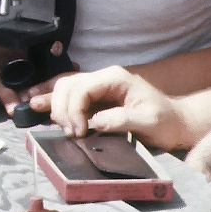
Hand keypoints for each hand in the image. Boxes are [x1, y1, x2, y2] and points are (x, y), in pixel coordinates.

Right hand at [33, 68, 192, 150]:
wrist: (176, 122)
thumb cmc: (165, 121)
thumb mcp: (148, 121)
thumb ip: (121, 120)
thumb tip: (95, 122)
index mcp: (115, 78)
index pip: (82, 88)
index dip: (74, 110)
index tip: (79, 132)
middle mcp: (103, 78)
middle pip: (67, 85)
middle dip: (62, 109)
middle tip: (70, 133)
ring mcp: (98, 87)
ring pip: (64, 88)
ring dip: (53, 104)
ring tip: (40, 115)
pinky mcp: (95, 99)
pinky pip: (68, 95)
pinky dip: (52, 98)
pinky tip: (35, 101)